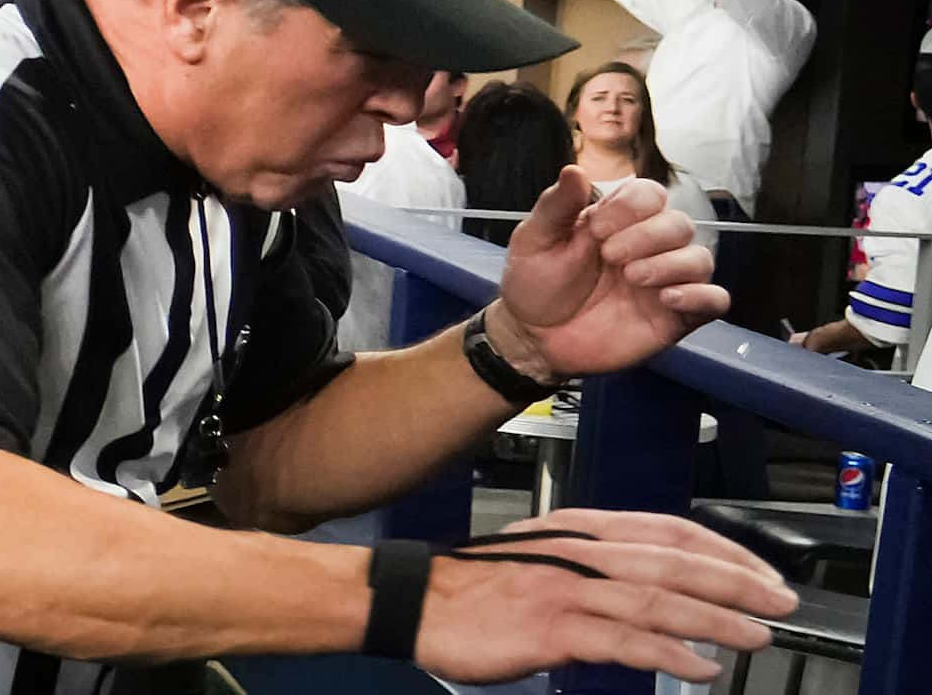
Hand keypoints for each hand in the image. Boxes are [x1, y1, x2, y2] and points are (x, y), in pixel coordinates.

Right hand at [409, 508, 791, 685]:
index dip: (722, 551)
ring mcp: (565, 590)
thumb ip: (597, 562)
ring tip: (755, 636)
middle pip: (671, 562)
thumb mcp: (543, 555)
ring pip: (655, 600)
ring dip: (714, 619)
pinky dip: (667, 655)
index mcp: (579, 530)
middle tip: (781, 603)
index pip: (666, 531)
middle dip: (734, 582)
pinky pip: (622, 641)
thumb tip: (655, 582)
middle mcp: (578, 553)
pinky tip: (699, 668)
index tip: (762, 573)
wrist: (417, 601)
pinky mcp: (550, 629)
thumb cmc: (478, 584)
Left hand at [489, 169, 726, 384]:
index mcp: (618, 221)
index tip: (597, 229)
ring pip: (700, 258)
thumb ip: (557, 205)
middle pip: (680, 224)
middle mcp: (649, 247)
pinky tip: (667, 299)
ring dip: (669, 264)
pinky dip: (701, 295)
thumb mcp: (535, 239)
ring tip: (631, 278)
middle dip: (647, 236)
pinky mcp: (676, 316)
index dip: (631, 206)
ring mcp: (665, 281)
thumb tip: (575, 170)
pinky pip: (715, 301)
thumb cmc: (536, 282)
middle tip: (610, 256)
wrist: (535, 336)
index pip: (651, 194)